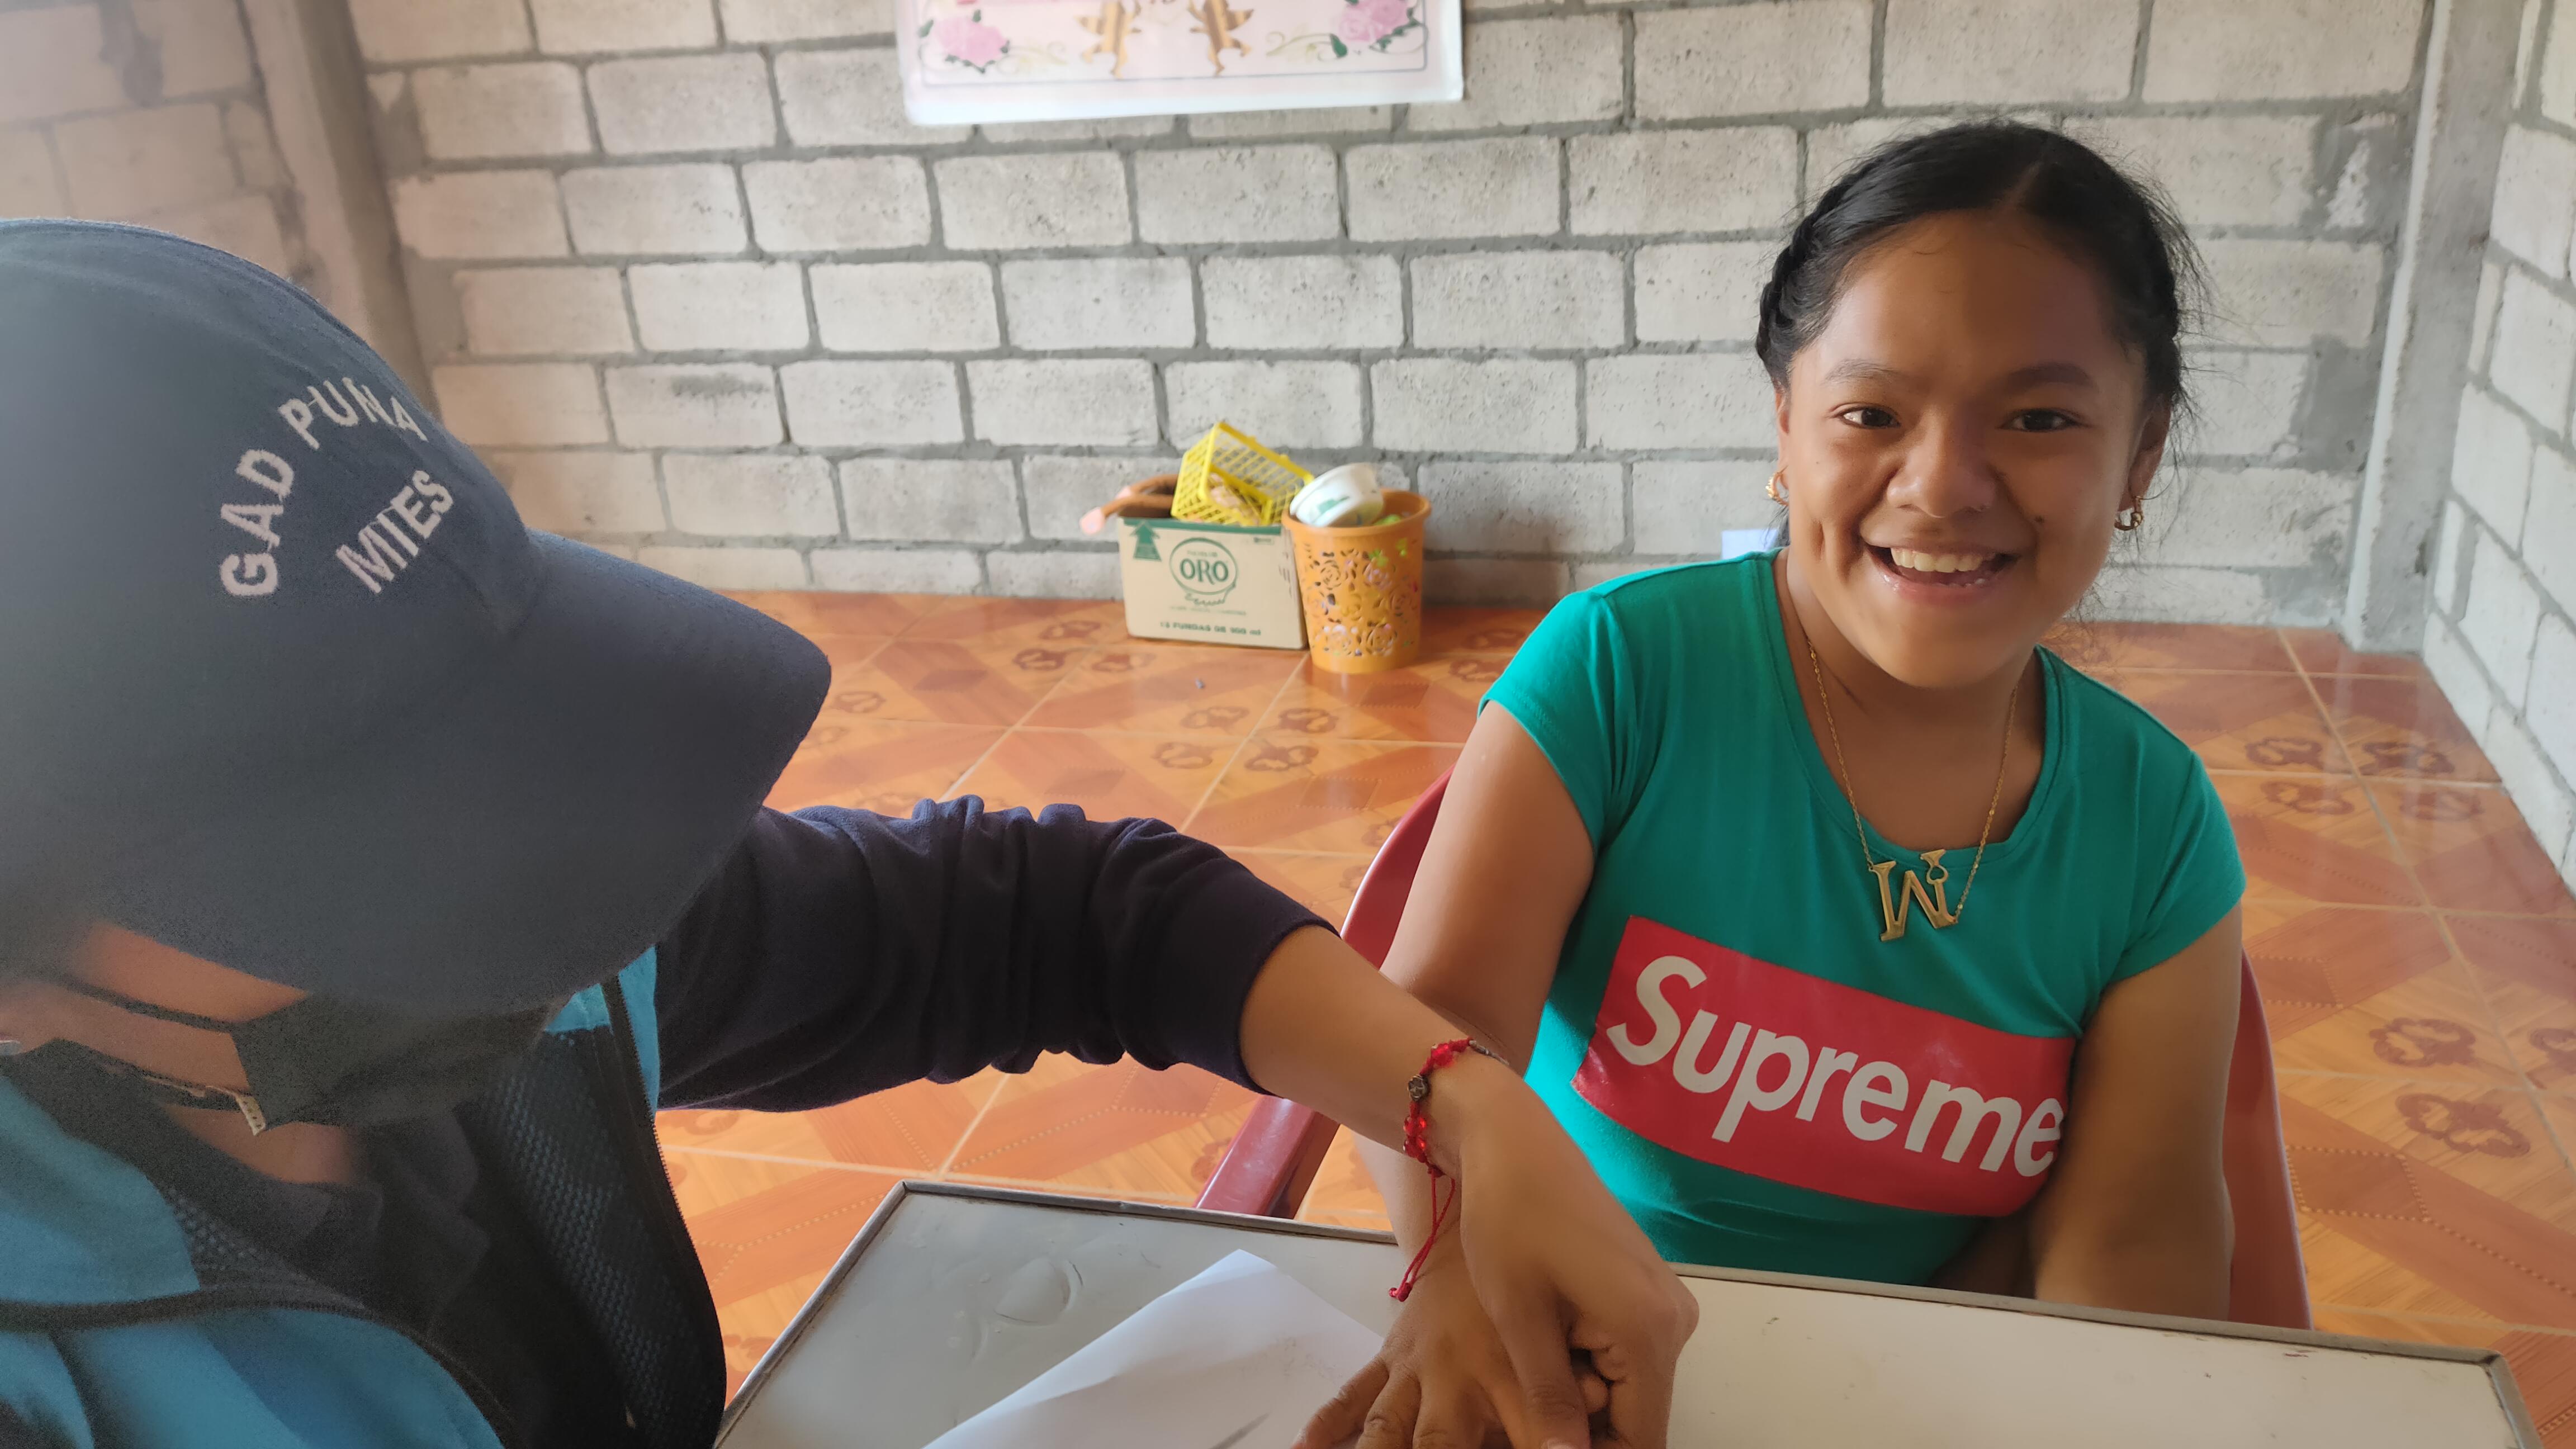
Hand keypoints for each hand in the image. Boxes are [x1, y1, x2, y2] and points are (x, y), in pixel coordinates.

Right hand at [1298, 1246, 1606, 1448]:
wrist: (1480, 1229)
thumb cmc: (1533, 1290)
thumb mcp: (1560, 1340)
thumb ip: (1570, 1392)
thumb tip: (1584, 1427)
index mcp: (1510, 1379)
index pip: (1524, 1441)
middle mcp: (1457, 1380)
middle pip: (1438, 1445)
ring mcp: (1416, 1370)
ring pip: (1385, 1426)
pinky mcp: (1390, 1358)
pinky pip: (1352, 1394)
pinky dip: (1326, 1424)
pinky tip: (1304, 1447)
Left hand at [1441, 1058, 1697, 1446]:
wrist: (1513, 1141)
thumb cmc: (1508, 1219)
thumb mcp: (1519, 1317)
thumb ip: (1550, 1400)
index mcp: (1649, 1330)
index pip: (1641, 1439)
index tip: (1544, 1444)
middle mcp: (1675, 1322)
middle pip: (1635, 1416)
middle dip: (1581, 1422)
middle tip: (1523, 1388)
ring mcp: (1665, 1305)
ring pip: (1626, 1388)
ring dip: (1577, 1392)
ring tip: (1525, 1361)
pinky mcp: (1647, 1294)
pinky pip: (1623, 1355)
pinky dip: (1582, 1362)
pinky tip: (1541, 1338)